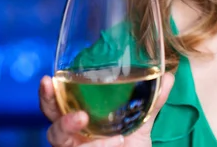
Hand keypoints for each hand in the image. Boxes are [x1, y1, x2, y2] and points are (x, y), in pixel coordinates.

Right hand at [39, 73, 174, 146]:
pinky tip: (119, 143)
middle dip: (59, 121)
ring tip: (116, 141)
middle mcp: (72, 137)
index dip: (48, 93)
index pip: (56, 104)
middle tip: (79, 117)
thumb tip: (169, 77)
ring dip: (88, 143)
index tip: (47, 78)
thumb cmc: (131, 145)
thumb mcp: (142, 122)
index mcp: (79, 120)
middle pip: (52, 127)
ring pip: (63, 143)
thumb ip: (153, 100)